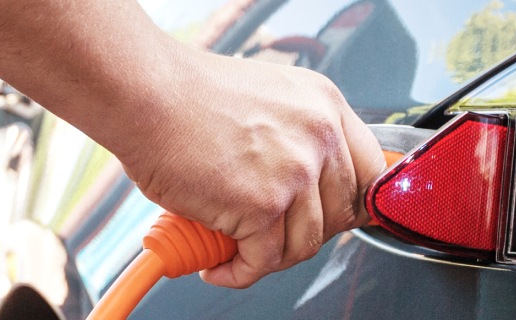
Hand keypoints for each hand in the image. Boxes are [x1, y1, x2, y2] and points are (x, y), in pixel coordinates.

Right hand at [112, 51, 385, 287]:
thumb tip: (306, 180)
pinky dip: (238, 272)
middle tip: (272, 238)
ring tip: (238, 250)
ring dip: (270, 257)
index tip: (334, 220)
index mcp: (325, 106)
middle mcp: (320, 138)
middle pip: (339, 214)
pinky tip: (218, 265)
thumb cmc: (186, 94)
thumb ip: (295, 134)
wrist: (146, 93)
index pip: (368, 171)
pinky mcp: (262, 206)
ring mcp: (295, 172)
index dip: (349, 203)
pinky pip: (263, 260)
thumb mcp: (267, 99)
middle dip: (304, 234)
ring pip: (304, 244)